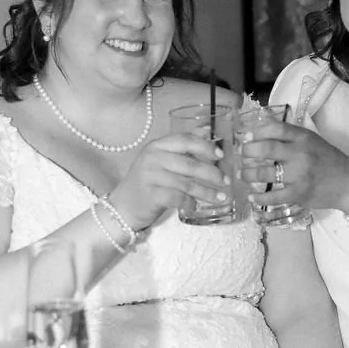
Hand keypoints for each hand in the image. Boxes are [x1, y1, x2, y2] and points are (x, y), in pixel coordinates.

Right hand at [108, 132, 229, 229]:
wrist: (122, 207)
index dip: (205, 147)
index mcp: (156, 146)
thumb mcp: (158, 163)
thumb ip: (179, 157)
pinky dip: (190, 203)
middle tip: (226, 181)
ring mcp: (151, 176)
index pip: (185, 140)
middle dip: (213, 173)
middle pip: (190, 164)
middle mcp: (153, 158)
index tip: (221, 155)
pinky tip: (195, 207)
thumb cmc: (146, 184)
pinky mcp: (151, 195)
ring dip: (207, 192)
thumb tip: (212, 157)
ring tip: (221, 197)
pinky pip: (179, 198)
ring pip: (187, 183)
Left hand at [238, 120, 348, 214]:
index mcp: (303, 137)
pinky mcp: (298, 194)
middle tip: (241, 155)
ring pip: (264, 173)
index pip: (275, 128)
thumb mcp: (313, 141)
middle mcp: (300, 154)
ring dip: (248, 174)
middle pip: (265, 148)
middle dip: (247, 151)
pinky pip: (272, 196)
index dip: (256, 131)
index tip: (245, 136)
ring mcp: (298, 175)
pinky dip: (259, 197)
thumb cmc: (329, 161)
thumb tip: (261, 131)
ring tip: (242, 175)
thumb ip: (291, 136)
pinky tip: (252, 196)